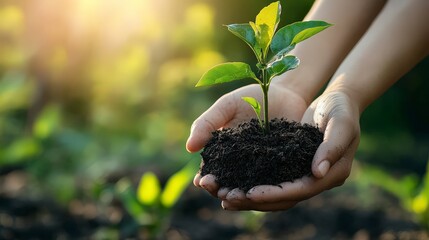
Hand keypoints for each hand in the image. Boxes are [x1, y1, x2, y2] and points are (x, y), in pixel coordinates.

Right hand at [186, 82, 307, 198]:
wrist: (286, 92)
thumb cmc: (252, 97)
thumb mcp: (227, 106)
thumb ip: (207, 123)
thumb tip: (188, 148)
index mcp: (224, 154)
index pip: (212, 172)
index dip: (206, 179)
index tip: (202, 181)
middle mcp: (241, 166)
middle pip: (229, 185)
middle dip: (223, 192)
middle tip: (222, 193)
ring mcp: (262, 169)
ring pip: (250, 190)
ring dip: (244, 198)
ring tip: (239, 197)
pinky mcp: (283, 170)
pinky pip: (275, 184)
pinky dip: (269, 191)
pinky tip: (265, 194)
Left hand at [219, 91, 360, 210]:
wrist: (337, 102)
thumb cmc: (342, 109)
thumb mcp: (341, 122)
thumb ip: (332, 146)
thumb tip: (317, 172)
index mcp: (333, 174)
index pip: (302, 190)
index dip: (277, 193)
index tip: (252, 193)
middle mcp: (317, 179)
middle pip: (286, 198)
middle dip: (258, 201)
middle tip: (229, 200)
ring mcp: (304, 174)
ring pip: (276, 194)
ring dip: (251, 198)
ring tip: (225, 197)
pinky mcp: (292, 166)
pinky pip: (272, 180)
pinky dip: (254, 183)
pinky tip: (233, 183)